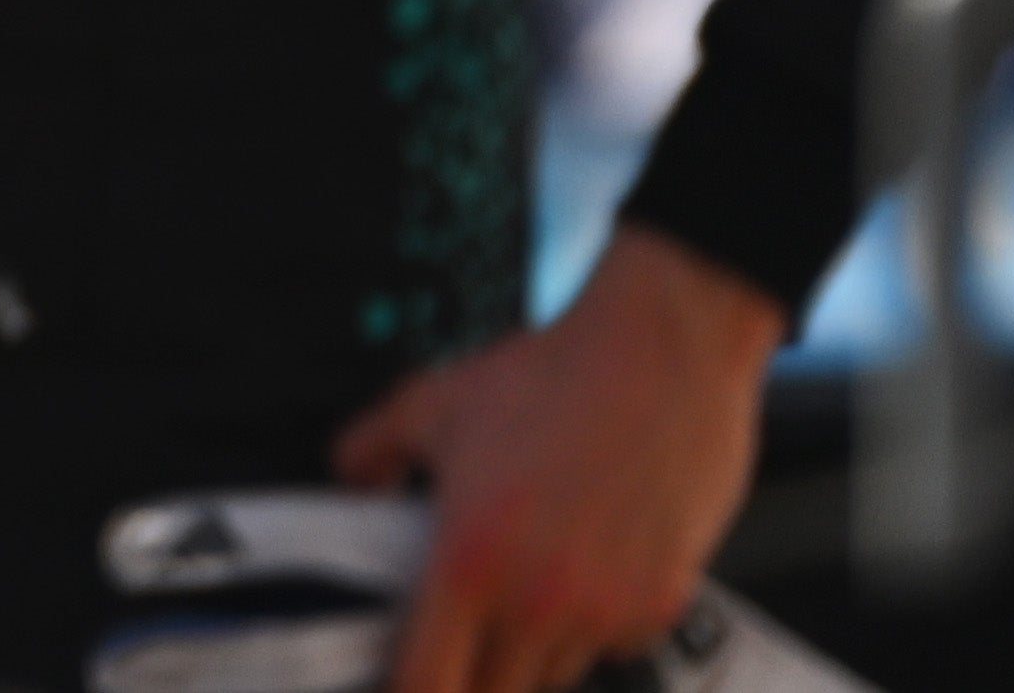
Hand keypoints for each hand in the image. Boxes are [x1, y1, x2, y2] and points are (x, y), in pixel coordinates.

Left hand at [333, 223, 782, 692]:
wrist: (662, 353)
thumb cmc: (548, 375)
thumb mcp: (433, 401)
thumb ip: (372, 450)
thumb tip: (351, 483)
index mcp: (468, 563)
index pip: (424, 685)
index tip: (398, 683)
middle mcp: (537, 604)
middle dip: (466, 679)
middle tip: (458, 638)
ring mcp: (605, 613)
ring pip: (550, 676)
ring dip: (527, 651)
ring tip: (526, 583)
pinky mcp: (661, 607)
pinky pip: (610, 648)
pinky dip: (591, 628)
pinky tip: (585, 569)